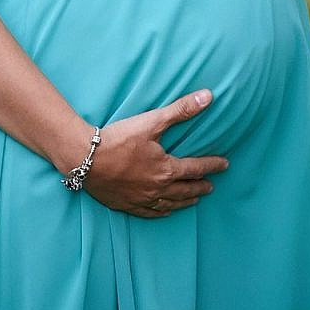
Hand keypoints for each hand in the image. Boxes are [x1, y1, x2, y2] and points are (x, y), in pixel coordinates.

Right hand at [75, 90, 227, 218]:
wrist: (85, 158)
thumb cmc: (118, 138)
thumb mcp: (152, 121)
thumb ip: (181, 110)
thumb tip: (208, 97)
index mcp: (166, 169)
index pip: (197, 168)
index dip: (213, 166)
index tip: (224, 165)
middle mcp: (158, 189)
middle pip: (186, 190)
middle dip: (200, 186)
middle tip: (211, 186)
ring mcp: (142, 199)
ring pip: (171, 204)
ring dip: (185, 201)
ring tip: (195, 199)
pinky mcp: (127, 205)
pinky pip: (150, 213)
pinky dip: (163, 212)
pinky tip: (166, 211)